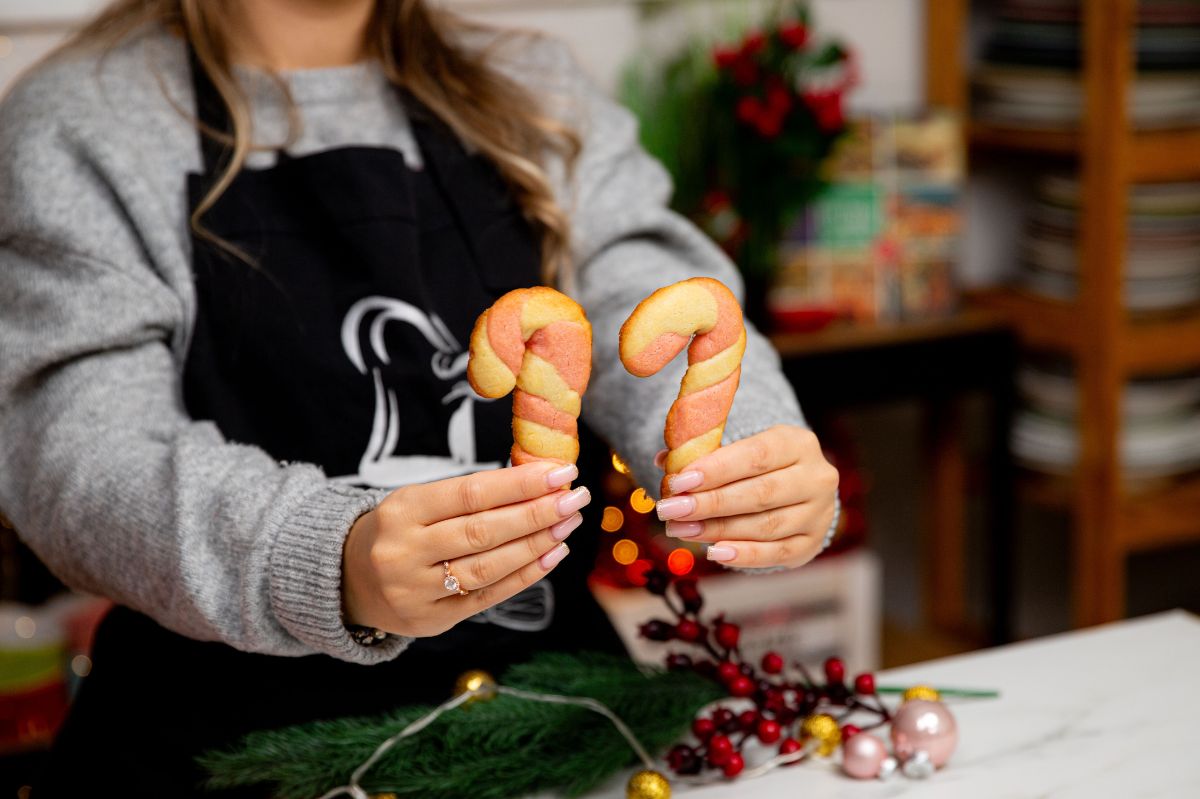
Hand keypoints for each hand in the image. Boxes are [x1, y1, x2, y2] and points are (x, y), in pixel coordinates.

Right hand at [341, 462, 590, 636]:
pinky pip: (487, 596)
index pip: (470, 493)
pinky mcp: (432, 620)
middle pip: (482, 531)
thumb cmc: (399, 530)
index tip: (560, 471)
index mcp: (402, 510)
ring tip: (568, 523)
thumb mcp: (418, 501)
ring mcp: (417, 591)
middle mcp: (406, 552)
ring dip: (536, 544)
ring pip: (487, 567)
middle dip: (536, 513)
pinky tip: (552, 554)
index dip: (519, 483)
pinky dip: (524, 575)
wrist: (348, 579)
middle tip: (575, 497)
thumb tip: (540, 480)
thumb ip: (470, 495)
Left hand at [654, 425, 838, 568]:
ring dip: (718, 530)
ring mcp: (819, 513)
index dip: (715, 469)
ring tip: (681, 530)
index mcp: (797, 443)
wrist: (795, 486)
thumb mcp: (736, 448)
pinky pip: (776, 553)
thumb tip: (663, 461)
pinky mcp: (811, 543)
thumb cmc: (755, 464)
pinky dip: (744, 555)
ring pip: (766, 526)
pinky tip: (715, 552)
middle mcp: (817, 477)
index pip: (755, 456)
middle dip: (710, 503)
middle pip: (760, 494)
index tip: (679, 482)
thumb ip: (703, 453)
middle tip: (671, 510)